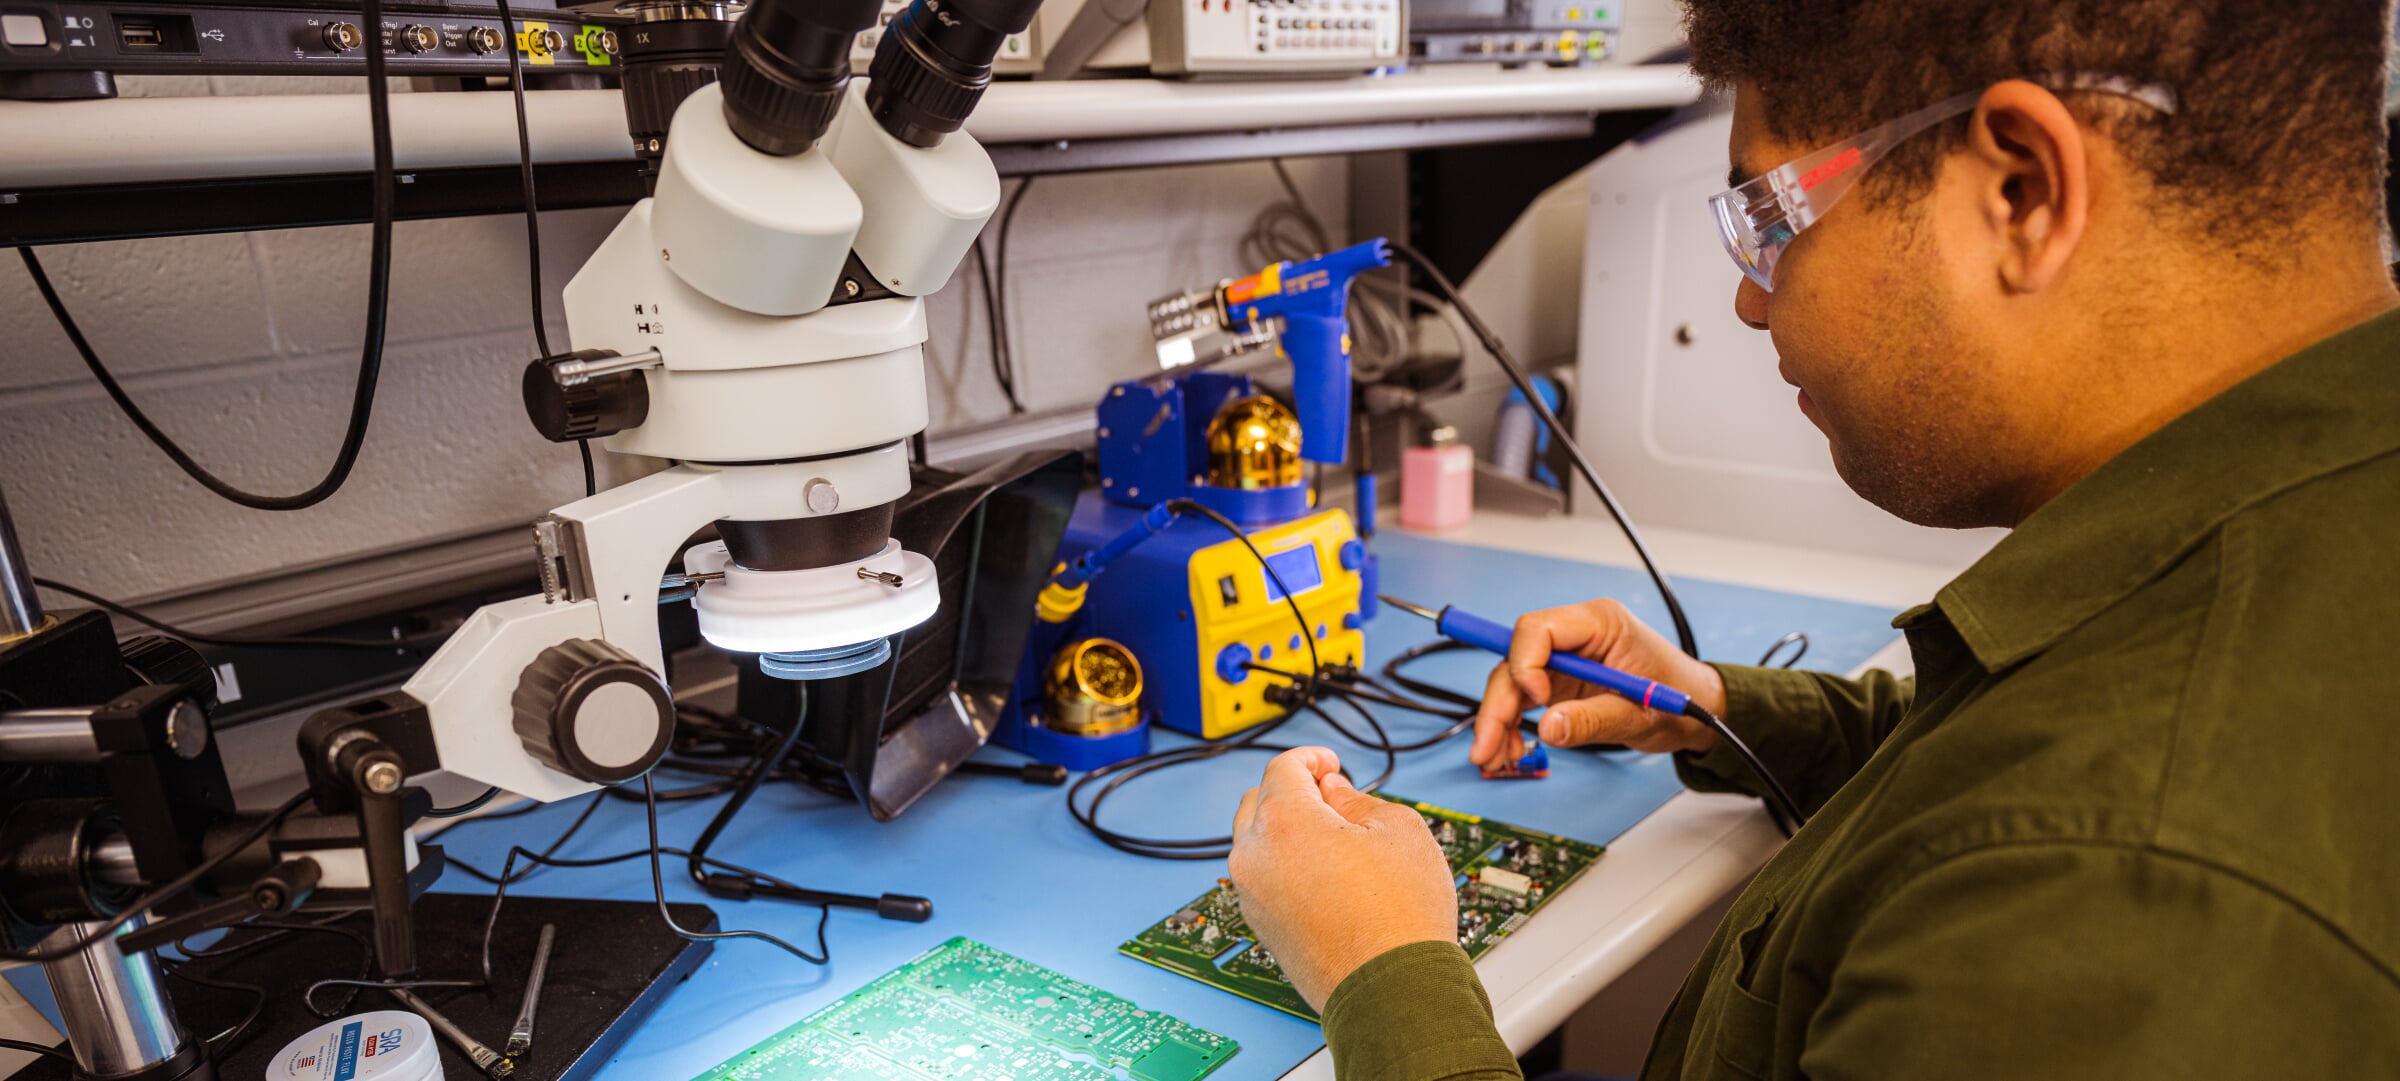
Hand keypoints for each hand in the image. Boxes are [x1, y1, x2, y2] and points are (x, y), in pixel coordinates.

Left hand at [1227, 747, 1456, 1010]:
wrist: (1394, 992)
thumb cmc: (1401, 918)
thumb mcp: (1399, 829)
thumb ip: (1357, 798)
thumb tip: (1334, 793)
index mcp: (1283, 823)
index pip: (1283, 768)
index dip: (1312, 758)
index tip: (1329, 764)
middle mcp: (1255, 857)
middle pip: (1259, 800)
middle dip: (1292, 791)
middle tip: (1332, 797)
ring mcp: (1253, 896)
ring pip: (1257, 842)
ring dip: (1286, 829)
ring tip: (1334, 840)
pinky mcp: (1261, 927)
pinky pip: (1263, 878)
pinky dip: (1284, 865)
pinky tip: (1325, 875)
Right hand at [1468, 598, 1727, 768]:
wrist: (1693, 713)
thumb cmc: (1678, 701)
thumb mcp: (1639, 715)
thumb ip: (1593, 720)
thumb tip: (1548, 729)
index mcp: (1600, 622)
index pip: (1537, 628)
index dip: (1525, 662)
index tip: (1535, 699)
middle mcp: (1575, 635)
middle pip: (1516, 659)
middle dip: (1497, 704)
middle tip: (1486, 747)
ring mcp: (1564, 658)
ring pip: (1512, 680)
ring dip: (1497, 719)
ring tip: (1493, 758)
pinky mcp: (1559, 680)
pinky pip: (1522, 697)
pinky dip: (1511, 724)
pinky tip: (1511, 749)